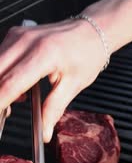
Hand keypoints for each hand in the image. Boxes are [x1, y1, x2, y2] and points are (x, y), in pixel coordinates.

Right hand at [0, 19, 106, 141]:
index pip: (11, 83)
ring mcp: (18, 36)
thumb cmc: (87, 54)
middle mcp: (26, 41)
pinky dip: (2, 75)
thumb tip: (44, 131)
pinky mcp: (15, 35)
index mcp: (44, 54)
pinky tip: (16, 86)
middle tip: (5, 111)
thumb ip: (54, 109)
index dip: (0, 101)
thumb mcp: (74, 86)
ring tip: (17, 99)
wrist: (92, 31)